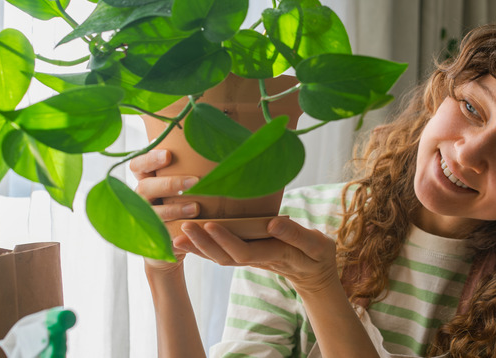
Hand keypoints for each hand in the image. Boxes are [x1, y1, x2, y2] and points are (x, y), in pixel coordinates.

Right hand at [129, 149, 199, 271]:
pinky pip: (160, 234)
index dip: (150, 159)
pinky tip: (190, 228)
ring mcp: (144, 218)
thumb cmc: (182, 203)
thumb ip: (187, 168)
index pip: (138, 165)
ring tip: (196, 208)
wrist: (174, 241)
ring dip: (174, 209)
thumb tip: (214, 144)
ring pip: (153, 212)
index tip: (168, 155)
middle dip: (170, 184)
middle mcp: (140, 198)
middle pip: (145, 187)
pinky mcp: (152, 238)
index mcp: (146, 180)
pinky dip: (176, 231)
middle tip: (194, 181)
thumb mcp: (181, 185)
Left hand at [179, 218, 339, 295]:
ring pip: (220, 258)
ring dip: (199, 248)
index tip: (209, 225)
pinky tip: (189, 240)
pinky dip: (204, 248)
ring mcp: (251, 259)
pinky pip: (222, 255)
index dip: (225, 240)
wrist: (315, 274)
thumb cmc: (317, 255)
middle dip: (203, 243)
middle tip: (184, 227)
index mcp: (274, 254)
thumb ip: (295, 234)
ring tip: (177, 235)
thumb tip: (272, 222)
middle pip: (225, 257)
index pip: (244, 251)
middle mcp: (258, 259)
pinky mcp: (247, 256)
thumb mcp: (316, 245)